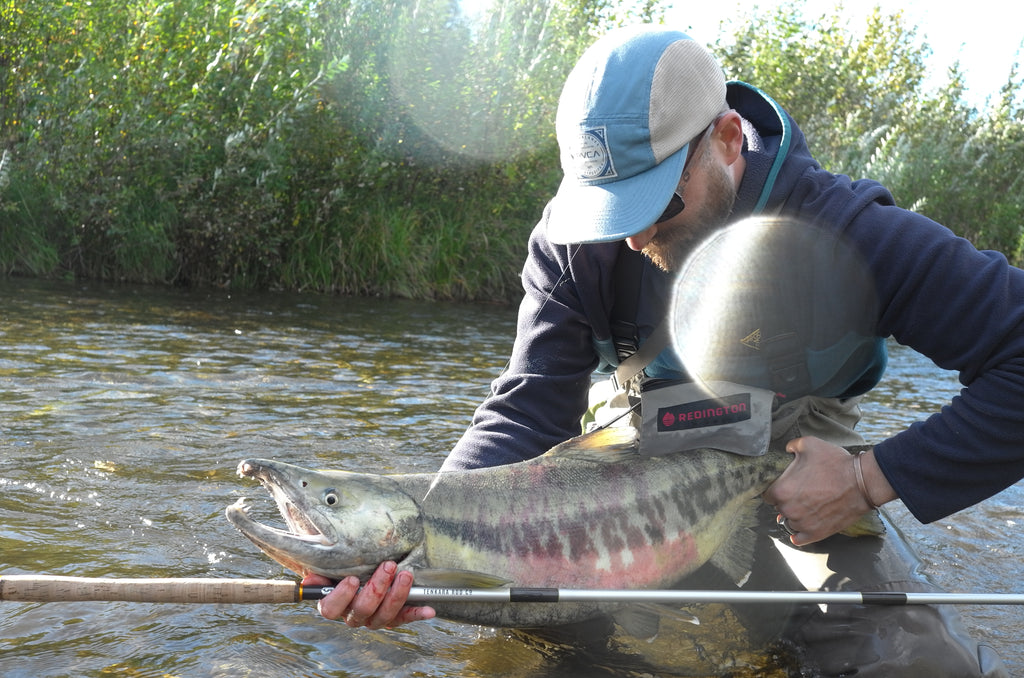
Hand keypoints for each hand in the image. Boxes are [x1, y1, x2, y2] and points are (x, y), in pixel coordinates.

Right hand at [303, 562, 435, 628]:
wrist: (359, 570)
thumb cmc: (342, 567)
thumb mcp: (328, 566)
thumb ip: (320, 571)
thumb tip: (310, 580)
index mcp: (334, 605)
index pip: (331, 608)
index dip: (340, 596)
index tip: (351, 579)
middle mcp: (353, 615)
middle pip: (363, 609)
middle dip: (377, 587)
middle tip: (388, 566)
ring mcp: (373, 618)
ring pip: (384, 615)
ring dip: (397, 595)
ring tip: (406, 575)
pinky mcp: (392, 618)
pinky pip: (404, 618)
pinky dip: (417, 613)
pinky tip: (429, 610)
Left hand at [762, 436, 894, 545]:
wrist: (862, 482)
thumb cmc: (836, 463)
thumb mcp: (809, 444)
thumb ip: (791, 446)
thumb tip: (787, 450)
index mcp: (782, 490)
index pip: (768, 494)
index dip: (776, 488)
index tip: (785, 485)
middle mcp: (789, 510)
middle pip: (779, 507)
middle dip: (787, 500)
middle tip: (801, 492)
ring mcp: (802, 523)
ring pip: (789, 521)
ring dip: (795, 515)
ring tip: (808, 504)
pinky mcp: (816, 533)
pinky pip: (799, 539)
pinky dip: (799, 533)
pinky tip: (803, 525)